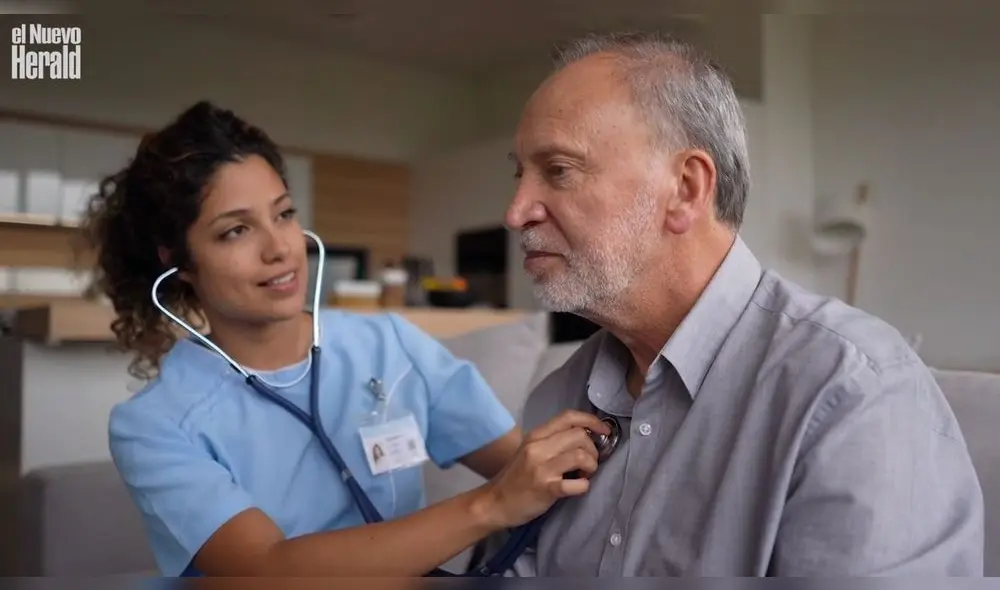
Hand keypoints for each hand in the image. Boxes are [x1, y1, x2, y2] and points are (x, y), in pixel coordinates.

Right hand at [477, 410, 609, 529]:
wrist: (495, 503)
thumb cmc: (516, 477)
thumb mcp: (530, 451)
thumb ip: (552, 442)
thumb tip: (585, 437)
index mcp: (536, 435)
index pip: (568, 417)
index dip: (591, 420)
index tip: (604, 430)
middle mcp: (538, 447)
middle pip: (579, 435)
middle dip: (593, 449)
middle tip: (589, 463)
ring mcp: (541, 468)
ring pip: (580, 455)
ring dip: (591, 466)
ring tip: (585, 474)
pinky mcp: (545, 488)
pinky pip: (576, 484)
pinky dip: (584, 486)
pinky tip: (579, 488)